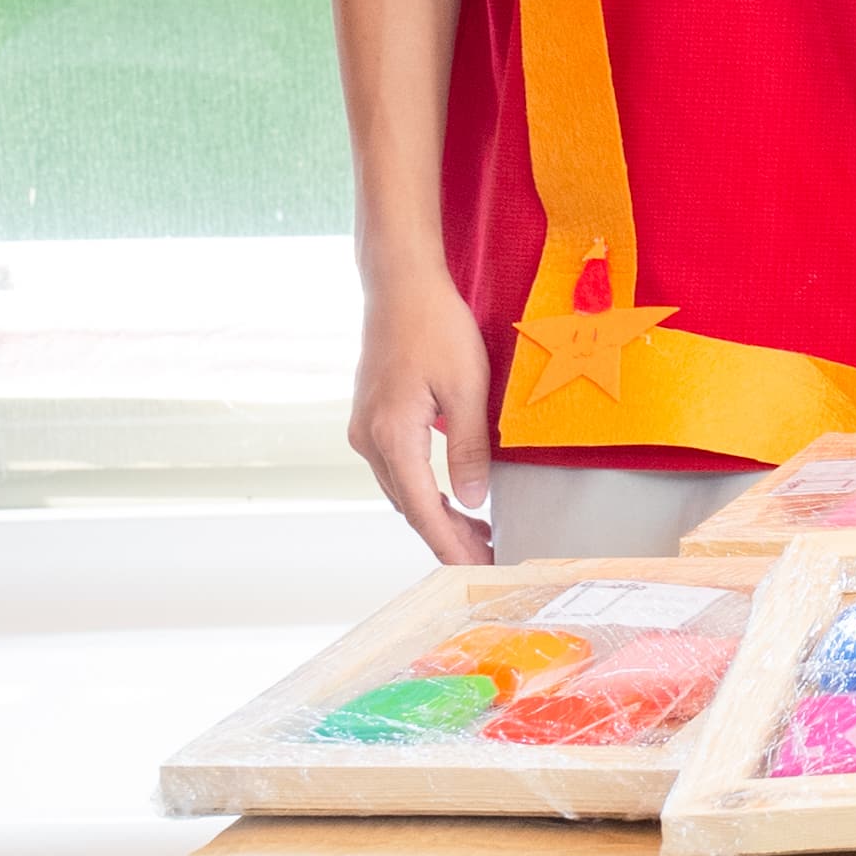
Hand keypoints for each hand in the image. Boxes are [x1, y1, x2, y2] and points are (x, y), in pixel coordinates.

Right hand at [350, 272, 496, 563]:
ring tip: (480, 533)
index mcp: (392, 437)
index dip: (452, 545)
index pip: (424, 510)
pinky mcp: (372, 418)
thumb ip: (470, 448)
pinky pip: (399, 468)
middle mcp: (369, 441)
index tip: (478, 569)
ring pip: (403, 490)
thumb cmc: (436, 327)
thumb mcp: (467, 387)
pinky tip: (454, 496)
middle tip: (490, 557)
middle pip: (411, 507)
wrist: (400, 286)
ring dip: (438, 514)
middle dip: (448, 536)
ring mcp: (365, 430)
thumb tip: (475, 501)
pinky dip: (426, 489)